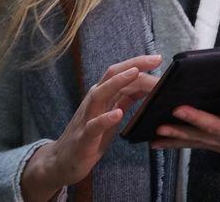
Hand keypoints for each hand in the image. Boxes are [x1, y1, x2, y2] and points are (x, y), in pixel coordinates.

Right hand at [20, 55, 161, 201]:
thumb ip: (125, 99)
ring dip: (117, 82)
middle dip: (133, 65)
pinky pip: (94, 126)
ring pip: (99, 94)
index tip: (157, 58)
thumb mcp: (111, 114)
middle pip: (110, 75)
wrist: (62, 160)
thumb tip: (145, 85)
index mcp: (101, 95)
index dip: (138, 64)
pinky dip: (105, 118)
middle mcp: (93, 101)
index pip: (119, 72)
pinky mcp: (84, 137)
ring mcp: (87, 118)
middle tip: (155, 59)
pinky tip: (118, 114)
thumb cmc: (90, 135)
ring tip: (135, 73)